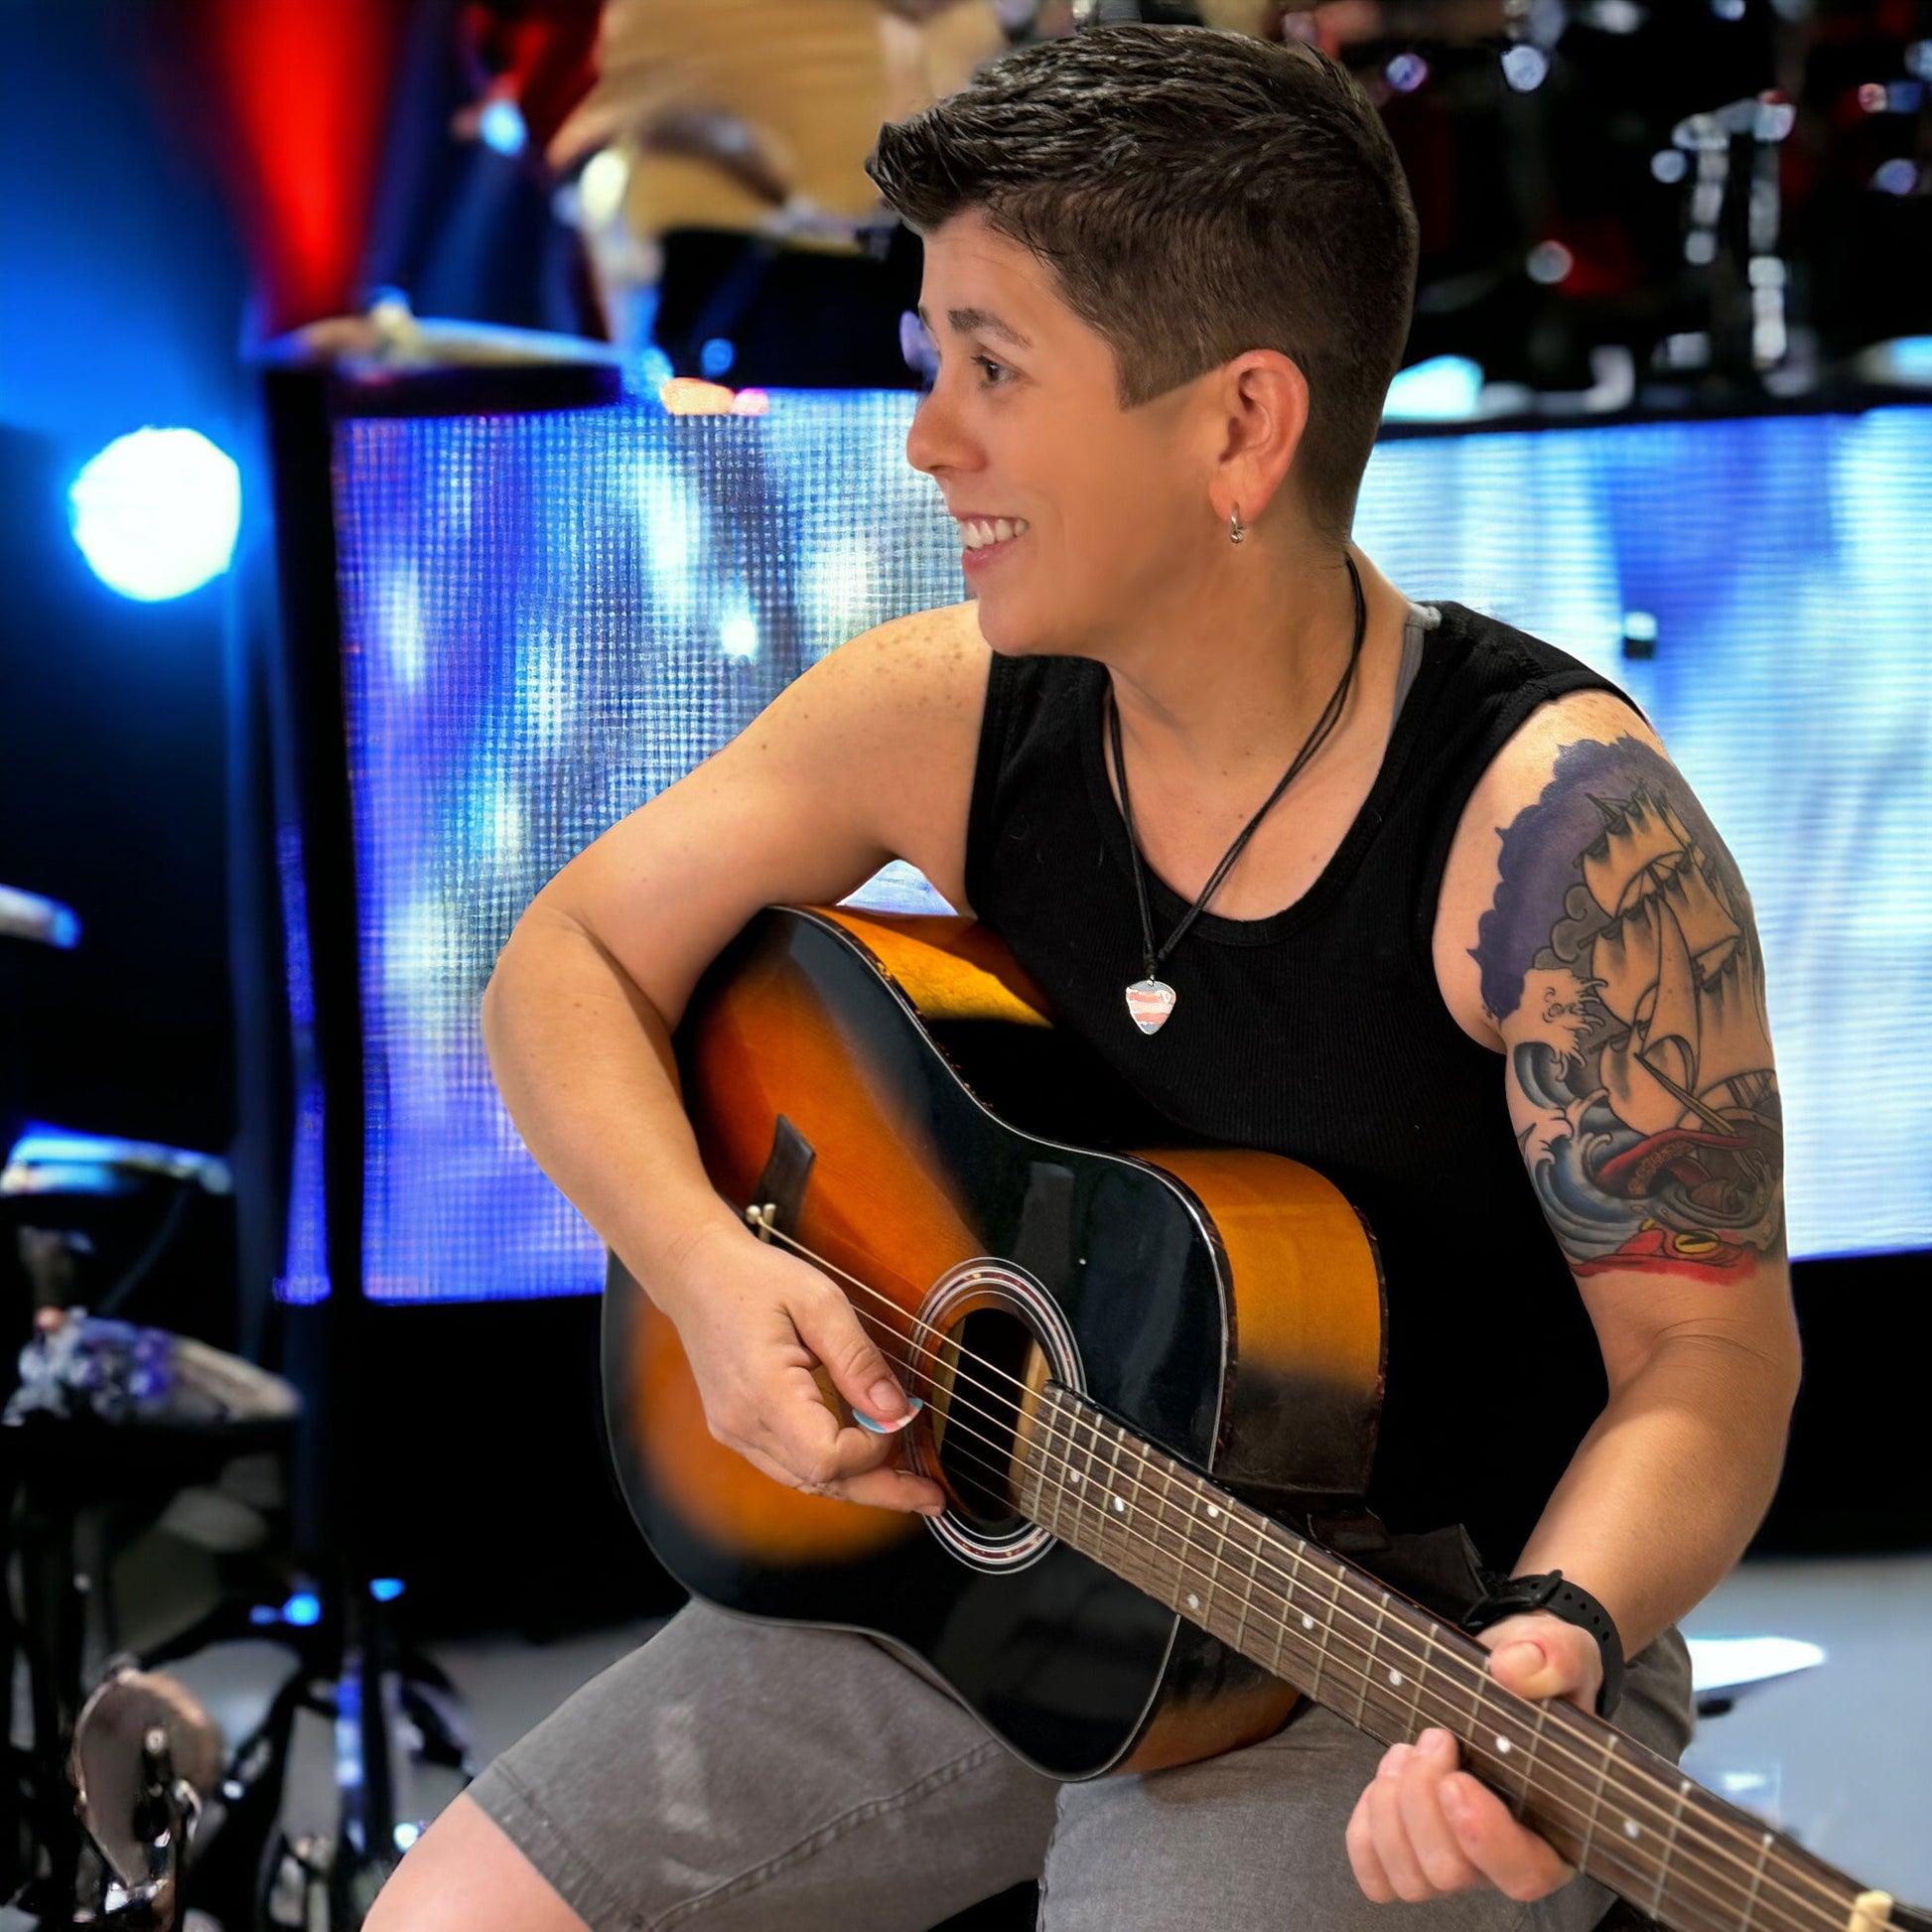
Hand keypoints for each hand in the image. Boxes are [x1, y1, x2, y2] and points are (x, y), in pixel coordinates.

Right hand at [663, 1225, 946, 1516]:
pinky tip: (862, 1458)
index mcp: (763, 1391)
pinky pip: (790, 1464)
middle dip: (881, 1489)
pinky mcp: (737, 1429)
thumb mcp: (820, 1300)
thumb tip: (894, 1410)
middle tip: (931, 1496)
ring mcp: (735, 1431)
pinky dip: (830, 1468)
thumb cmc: (755, 1279)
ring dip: (859, 1484)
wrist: (696, 1275)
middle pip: (820, 1482)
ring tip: (908, 1484)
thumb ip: (858, 1359)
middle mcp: (742, 1423)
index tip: (898, 1415)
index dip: (871, 1449)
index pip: (826, 1458)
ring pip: (805, 1481)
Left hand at [1343, 1611, 1602, 1903]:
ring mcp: (1458, 1859)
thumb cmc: (1538, 1677)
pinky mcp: (1413, 1849)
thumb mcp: (1562, 1653)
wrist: (1496, 1677)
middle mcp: (1505, 1857)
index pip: (1525, 1873)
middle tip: (1434, 1738)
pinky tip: (1385, 1780)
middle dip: (1423, 1798)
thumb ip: (1554, 1658)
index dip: (1485, 1839)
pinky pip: (1377, 1873)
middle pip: (1451, 1872)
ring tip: (1406, 1751)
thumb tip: (1514, 1670)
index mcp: (1557, 1829)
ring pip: (1411, 1878)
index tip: (1456, 1781)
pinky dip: (1366, 1829)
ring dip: (1393, 1809)